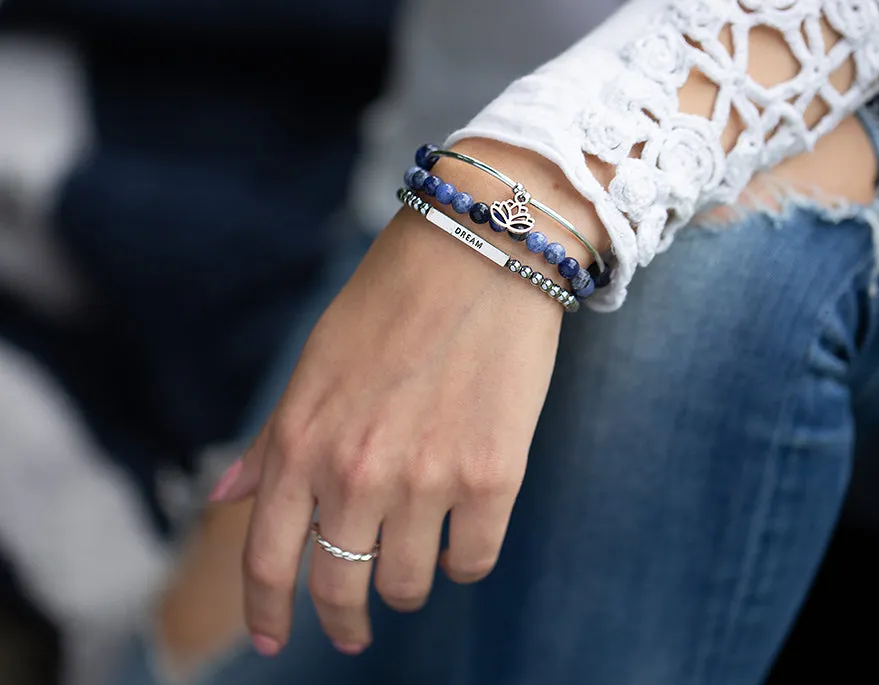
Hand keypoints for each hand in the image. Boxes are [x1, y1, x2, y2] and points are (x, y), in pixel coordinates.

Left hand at [210, 198, 565, 654]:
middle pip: (339, 588)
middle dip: (344, 622)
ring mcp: (426, 479)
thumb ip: (271, 442)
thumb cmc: (391, 302)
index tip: (275, 639)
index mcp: (303, 442)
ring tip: (414, 567)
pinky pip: (473, 560)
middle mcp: (356, 472)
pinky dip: (463, 561)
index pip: (266, 558)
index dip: (267, 612)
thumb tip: (224, 498)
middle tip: (355, 631)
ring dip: (407, 587)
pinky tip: (462, 540)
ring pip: (409, 585)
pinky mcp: (492, 477)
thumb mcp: (315, 366)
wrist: (477, 251)